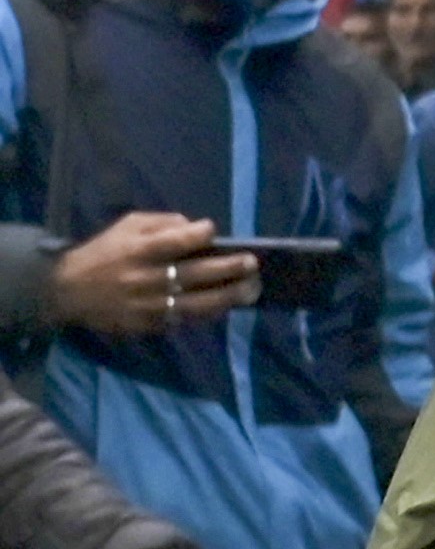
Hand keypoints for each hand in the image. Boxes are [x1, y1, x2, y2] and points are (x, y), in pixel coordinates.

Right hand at [46, 212, 255, 337]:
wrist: (68, 292)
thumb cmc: (104, 253)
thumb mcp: (125, 227)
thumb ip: (160, 223)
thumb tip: (195, 226)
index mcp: (137, 251)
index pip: (173, 242)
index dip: (198, 235)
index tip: (214, 230)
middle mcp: (145, 279)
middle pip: (194, 275)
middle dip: (228, 269)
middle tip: (253, 264)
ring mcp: (149, 306)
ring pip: (197, 303)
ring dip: (229, 297)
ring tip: (251, 289)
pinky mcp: (150, 325)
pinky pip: (186, 319)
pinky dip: (209, 312)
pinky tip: (228, 305)